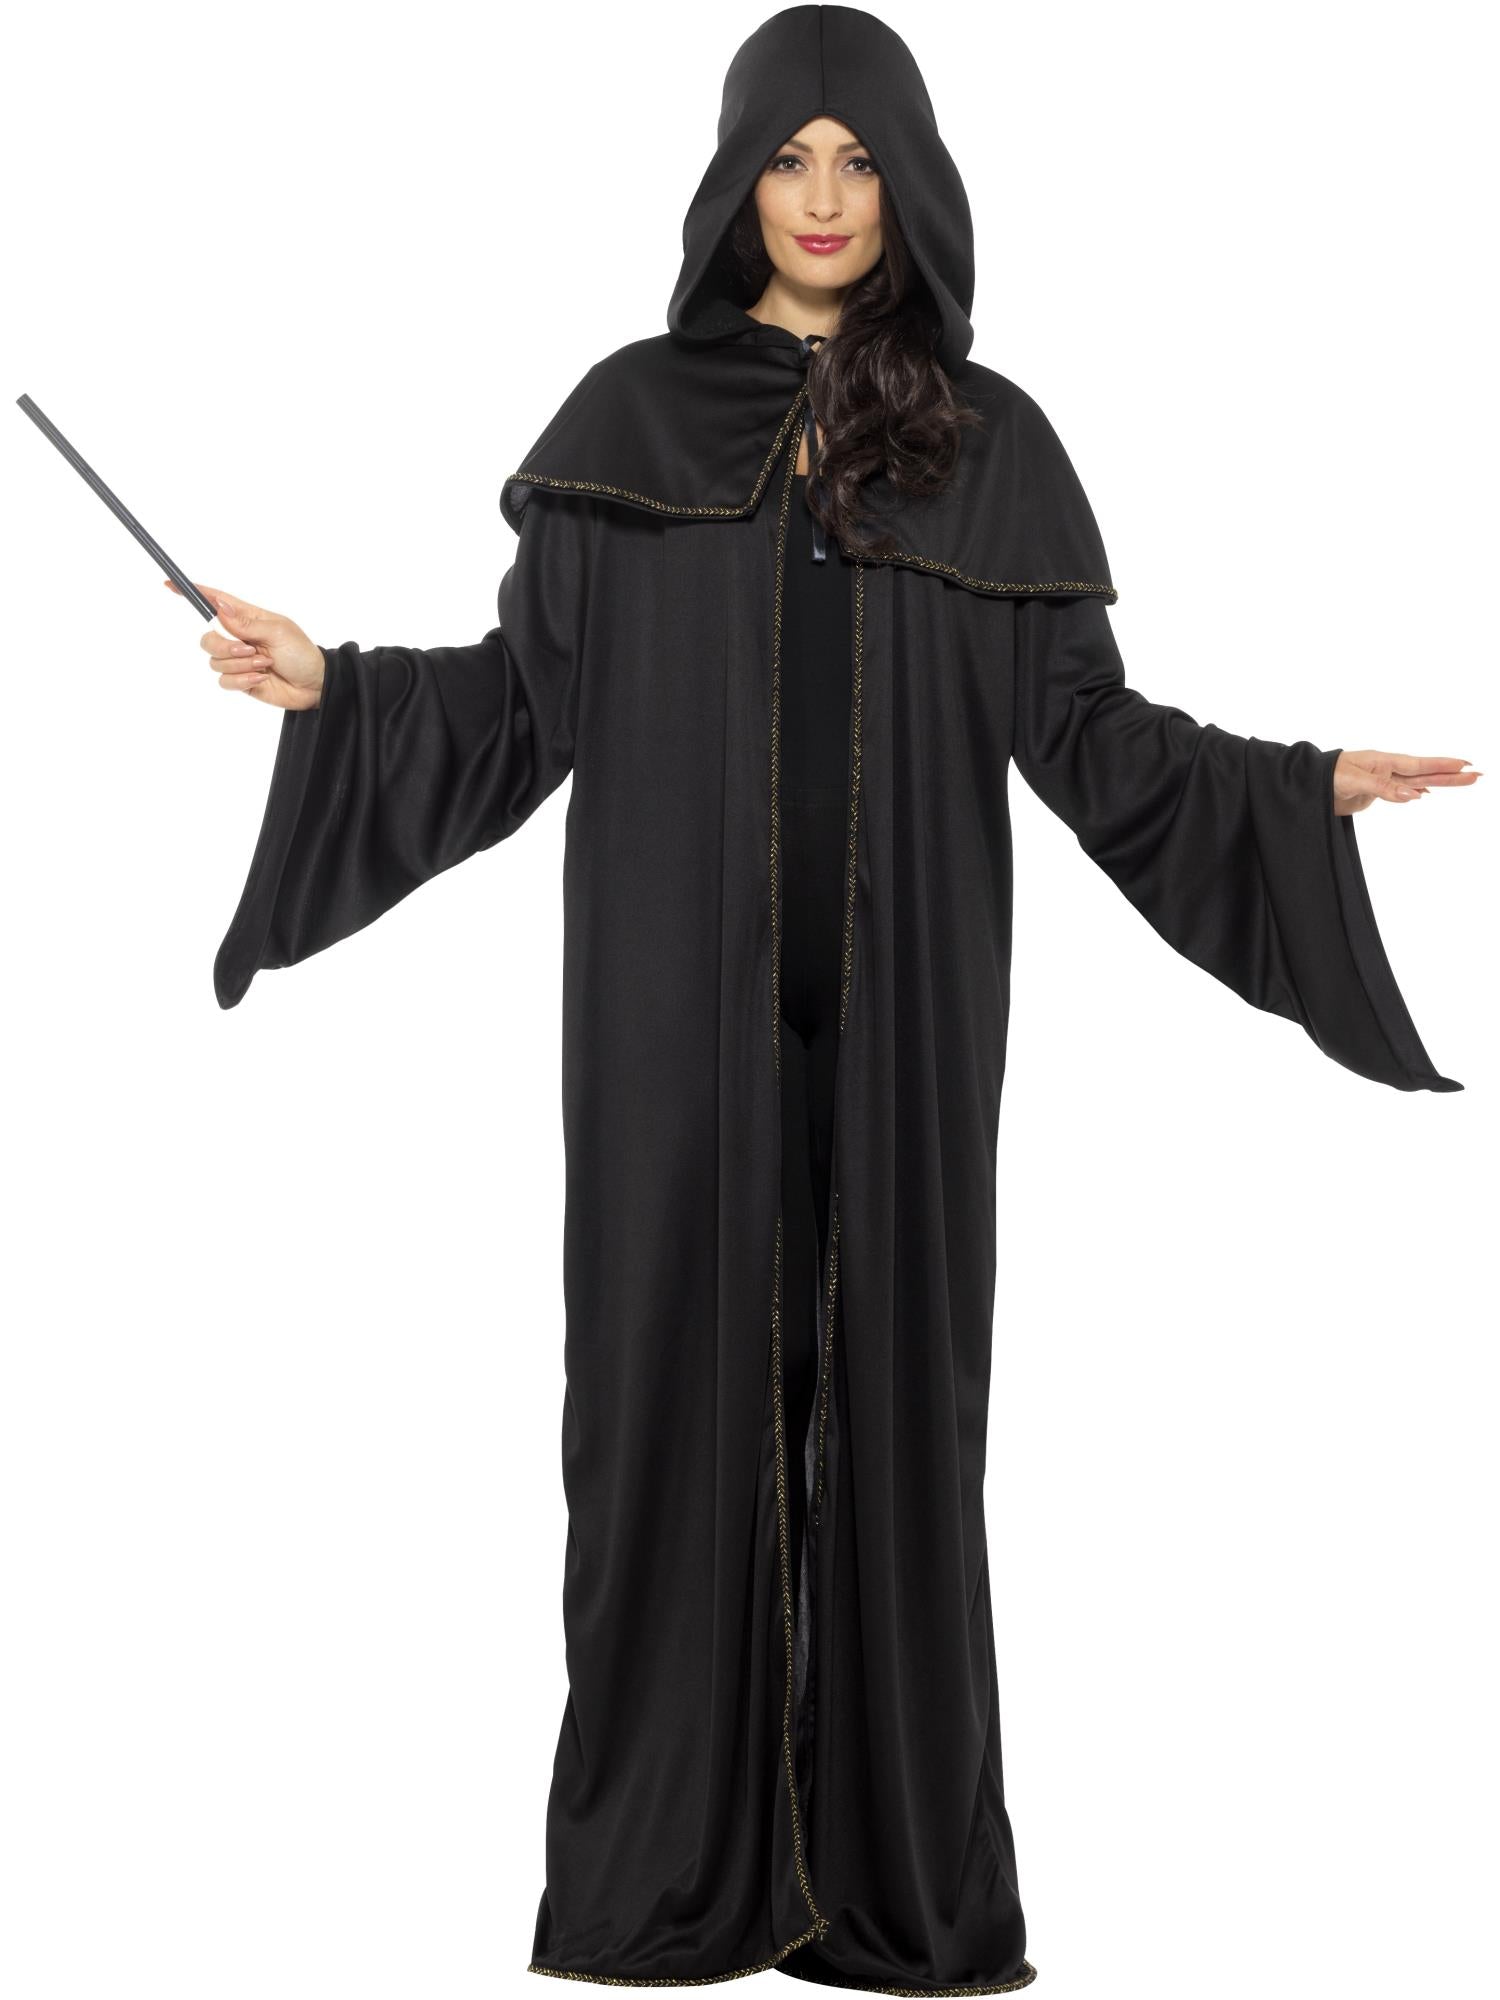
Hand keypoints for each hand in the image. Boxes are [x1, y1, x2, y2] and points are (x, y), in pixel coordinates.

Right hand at [164, 579, 324, 710]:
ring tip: (264, 665)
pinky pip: (224, 680)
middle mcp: (238, 637)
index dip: (193, 593)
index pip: (214, 601)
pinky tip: (260, 679)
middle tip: (249, 650)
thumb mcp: (278, 631)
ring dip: (239, 664)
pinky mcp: (240, 681)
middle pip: (207, 637)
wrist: (315, 685)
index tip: (171, 585)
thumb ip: (246, 622)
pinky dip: (242, 680)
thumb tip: (219, 605)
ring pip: (214, 660)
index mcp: (246, 618)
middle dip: (224, 646)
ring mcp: (237, 660)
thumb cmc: (302, 653)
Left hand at [1331, 748, 1481, 814]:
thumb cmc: (1324, 776)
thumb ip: (1384, 788)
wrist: (1303, 786)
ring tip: (1464, 781)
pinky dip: (1415, 792)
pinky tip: (1427, 792)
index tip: (1466, 764)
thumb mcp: (1353, 781)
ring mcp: (1381, 781)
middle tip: (1478, 774)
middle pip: (1424, 773)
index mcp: (1382, 762)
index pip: (1419, 765)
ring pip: (1416, 783)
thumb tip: (1415, 795)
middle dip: (1450, 774)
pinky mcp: (1373, 793)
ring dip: (1439, 783)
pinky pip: (1400, 792)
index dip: (1443, 766)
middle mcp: (1386, 769)